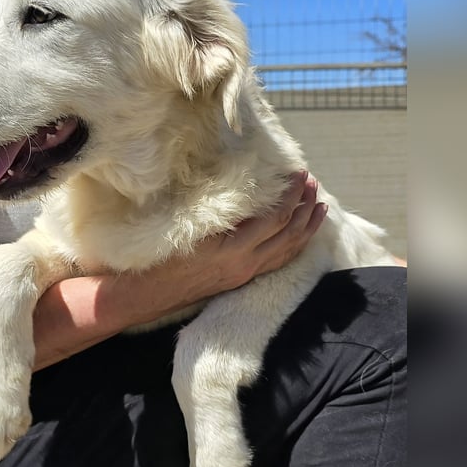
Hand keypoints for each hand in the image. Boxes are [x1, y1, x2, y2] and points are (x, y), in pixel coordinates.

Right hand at [147, 171, 326, 314]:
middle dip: (304, 206)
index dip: (290, 195)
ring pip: (288, 251)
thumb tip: (245, 186)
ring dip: (306, 227)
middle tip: (312, 183)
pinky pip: (278, 262)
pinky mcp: (241, 279)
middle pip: (288, 233)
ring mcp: (245, 273)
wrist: (147, 292)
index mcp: (233, 249)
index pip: (275, 218)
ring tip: (318, 206)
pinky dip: (294, 246)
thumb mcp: (188, 226)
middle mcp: (245, 264)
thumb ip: (219, 210)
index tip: (298, 174)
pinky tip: (300, 235)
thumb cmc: (161, 255)